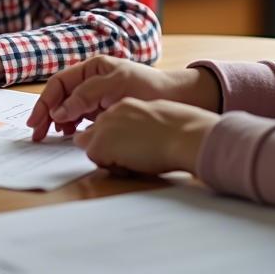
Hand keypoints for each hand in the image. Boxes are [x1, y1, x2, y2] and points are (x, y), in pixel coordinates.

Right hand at [27, 56, 218, 141]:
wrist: (174, 99)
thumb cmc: (148, 87)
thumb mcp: (117, 85)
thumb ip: (87, 95)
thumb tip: (60, 111)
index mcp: (91, 67)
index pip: (59, 83)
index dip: (45, 101)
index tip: (37, 120)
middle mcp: (90, 80)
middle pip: (59, 96)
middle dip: (46, 113)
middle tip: (37, 134)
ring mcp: (95, 96)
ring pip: (67, 108)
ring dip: (57, 121)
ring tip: (52, 136)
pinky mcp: (102, 111)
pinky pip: (80, 117)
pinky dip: (71, 126)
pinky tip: (69, 134)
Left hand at [73, 98, 219, 175]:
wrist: (182, 134)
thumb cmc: (178, 131)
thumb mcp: (154, 122)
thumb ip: (137, 127)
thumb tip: (136, 139)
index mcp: (124, 106)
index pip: (106, 126)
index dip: (114, 141)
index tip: (129, 149)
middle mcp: (110, 114)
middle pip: (93, 136)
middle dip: (105, 149)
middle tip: (131, 157)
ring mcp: (102, 128)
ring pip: (93, 148)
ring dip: (107, 157)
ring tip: (132, 160)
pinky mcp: (99, 144)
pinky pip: (97, 160)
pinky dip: (110, 167)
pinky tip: (130, 165)